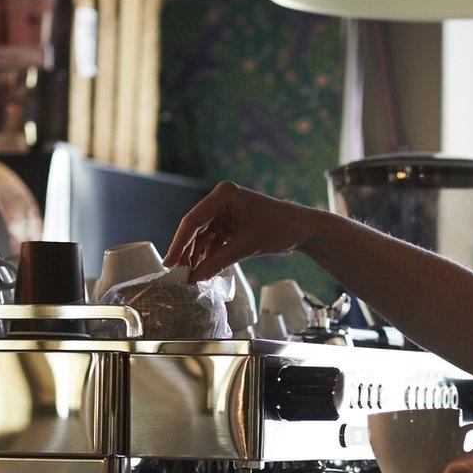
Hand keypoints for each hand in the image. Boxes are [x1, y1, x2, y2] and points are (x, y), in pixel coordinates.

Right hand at [162, 181, 324, 282]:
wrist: (303, 229)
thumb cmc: (279, 228)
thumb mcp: (246, 246)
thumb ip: (218, 262)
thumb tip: (194, 279)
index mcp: (224, 194)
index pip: (193, 219)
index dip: (179, 242)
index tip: (169, 262)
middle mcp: (221, 200)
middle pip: (195, 228)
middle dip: (186, 252)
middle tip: (176, 274)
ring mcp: (225, 213)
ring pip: (203, 237)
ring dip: (197, 256)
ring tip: (188, 277)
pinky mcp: (231, 225)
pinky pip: (214, 242)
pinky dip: (209, 256)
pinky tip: (202, 272)